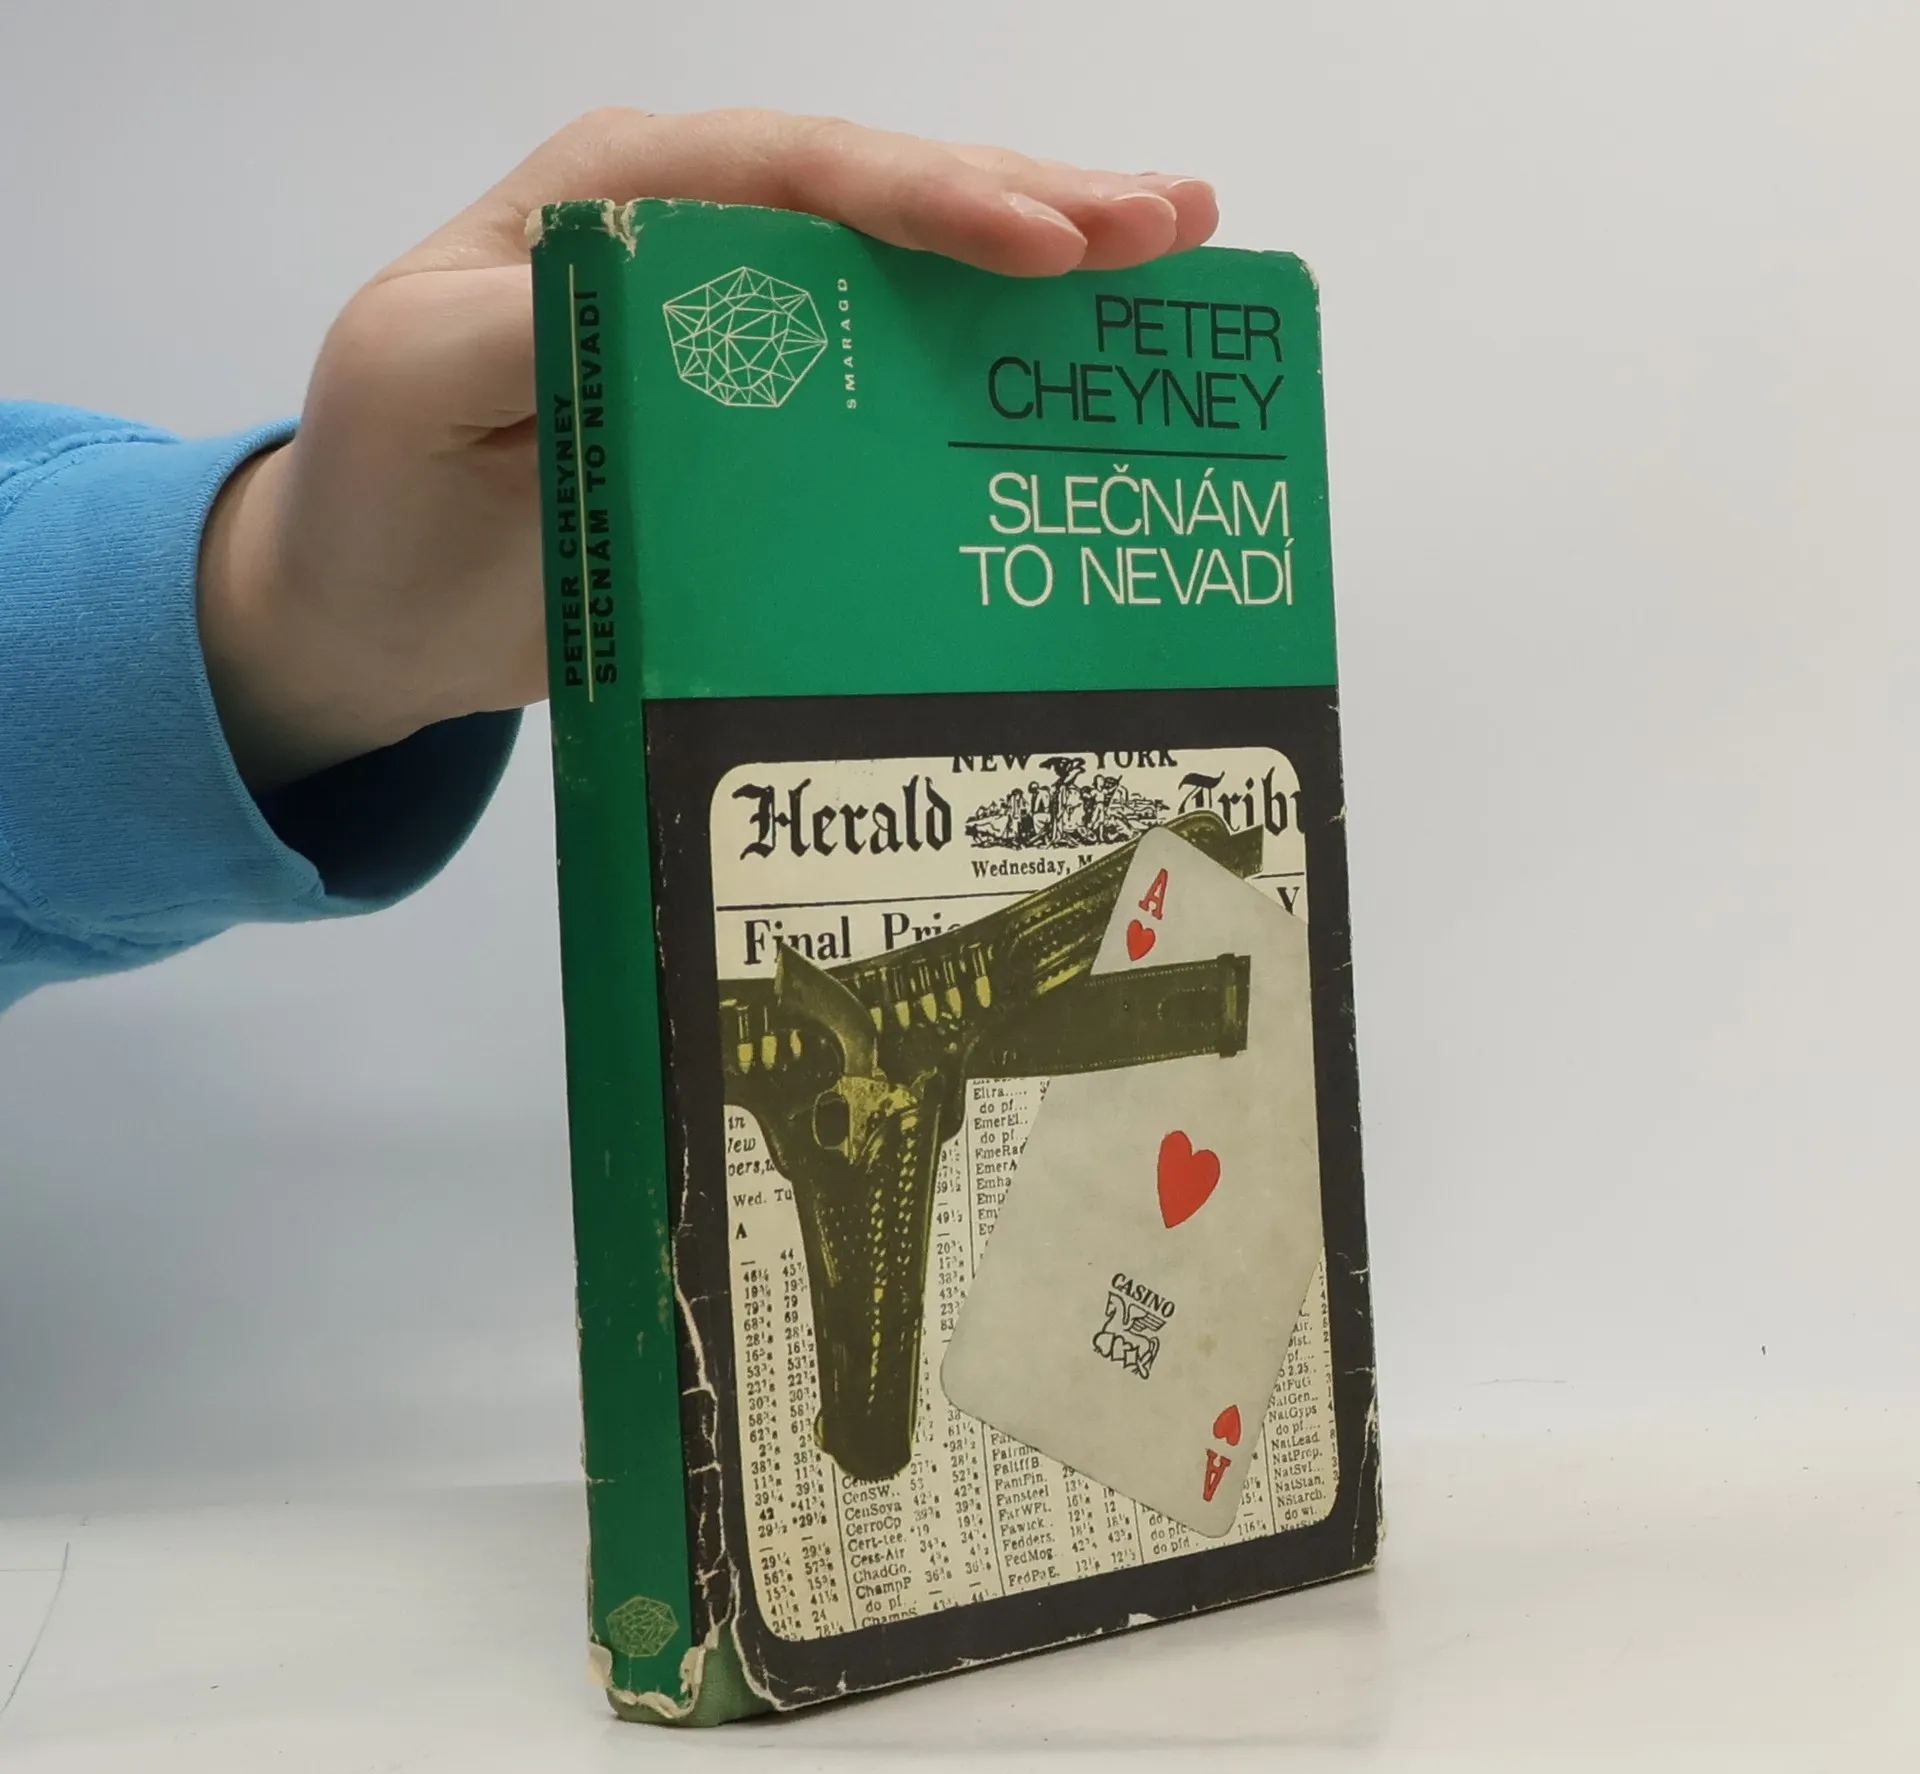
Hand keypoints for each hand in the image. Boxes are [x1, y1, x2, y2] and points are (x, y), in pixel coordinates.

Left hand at [198, 109, 1218, 790]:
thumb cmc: (387, 482)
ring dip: (1043, 255)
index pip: (792, 173)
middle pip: (882, 196)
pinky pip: (897, 362)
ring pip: (911, 266)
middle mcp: (702, 242)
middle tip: (1166, 224)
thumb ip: (533, 322)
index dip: (923, 198)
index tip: (1041, 241)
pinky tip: (1078, 346)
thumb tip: (681, 295)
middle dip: (1028, 203)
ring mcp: (750, 328)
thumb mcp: (420, 381)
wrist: (379, 605)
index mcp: (618, 204)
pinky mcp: (776, 416)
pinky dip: (993, 353)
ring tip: (1172, 245)